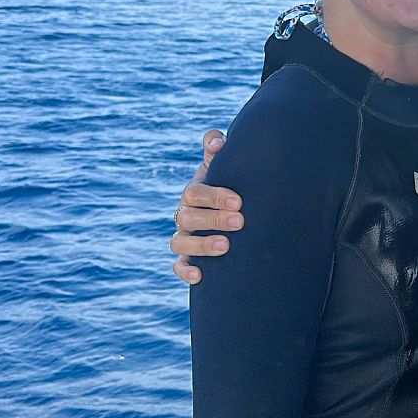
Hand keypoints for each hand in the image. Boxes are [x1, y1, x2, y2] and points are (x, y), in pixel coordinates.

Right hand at [171, 128, 245, 284]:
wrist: (236, 211)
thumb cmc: (231, 186)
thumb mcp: (224, 167)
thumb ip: (217, 149)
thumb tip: (216, 141)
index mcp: (193, 193)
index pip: (195, 193)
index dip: (214, 196)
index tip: (238, 201)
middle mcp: (184, 215)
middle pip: (189, 218)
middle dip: (214, 220)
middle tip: (239, 222)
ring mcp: (184, 237)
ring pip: (180, 243)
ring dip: (201, 246)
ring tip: (225, 246)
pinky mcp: (187, 259)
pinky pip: (178, 267)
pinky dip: (185, 271)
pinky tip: (200, 276)